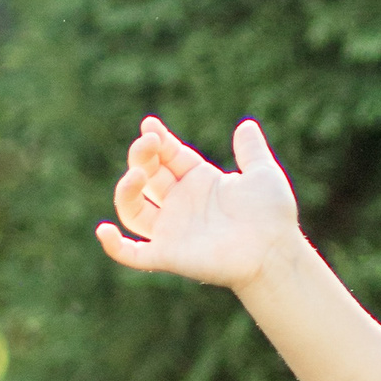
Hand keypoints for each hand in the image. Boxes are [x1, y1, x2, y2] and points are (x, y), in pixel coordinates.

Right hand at [96, 116, 300, 291]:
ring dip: (127, 191)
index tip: (150, 126)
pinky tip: (104, 230)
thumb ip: (252, 150)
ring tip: (138, 175)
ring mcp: (172, 230)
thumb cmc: (272, 216)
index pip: (167, 155)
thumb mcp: (264, 174)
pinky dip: (114, 246)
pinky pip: (132, 254)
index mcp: (199, 181)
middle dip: (142, 156)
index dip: (157, 140)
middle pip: (147, 176)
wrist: (275, 252)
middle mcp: (180, 204)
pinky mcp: (168, 255)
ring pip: (132, 209)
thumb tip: (246, 125)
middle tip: (149, 143)